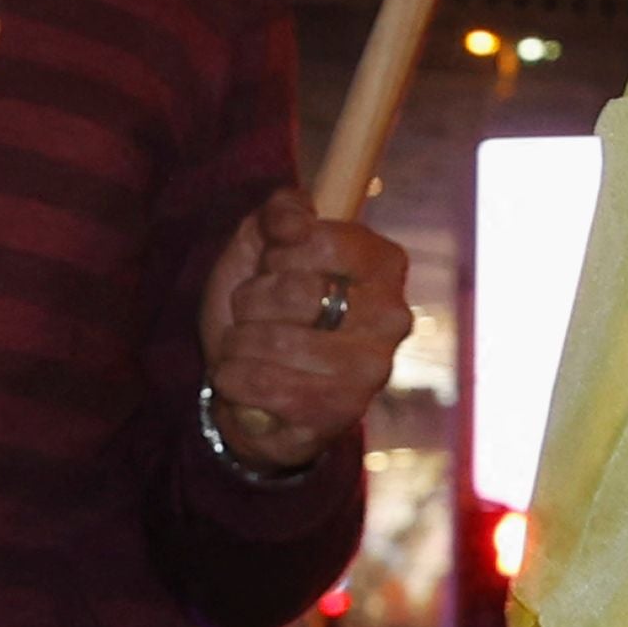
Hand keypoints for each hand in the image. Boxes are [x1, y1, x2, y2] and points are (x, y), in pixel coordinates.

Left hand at [198, 187, 411, 470]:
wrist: (243, 376)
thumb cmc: (260, 301)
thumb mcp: (261, 240)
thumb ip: (280, 211)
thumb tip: (294, 222)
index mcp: (383, 264)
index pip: (320, 240)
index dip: (277, 253)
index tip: (272, 265)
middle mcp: (391, 318)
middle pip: (298, 292)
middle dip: (252, 299)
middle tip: (251, 310)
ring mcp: (372, 371)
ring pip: (279, 342)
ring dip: (240, 340)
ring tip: (243, 344)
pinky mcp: (342, 414)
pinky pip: (269, 387)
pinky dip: (235, 377)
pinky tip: (236, 376)